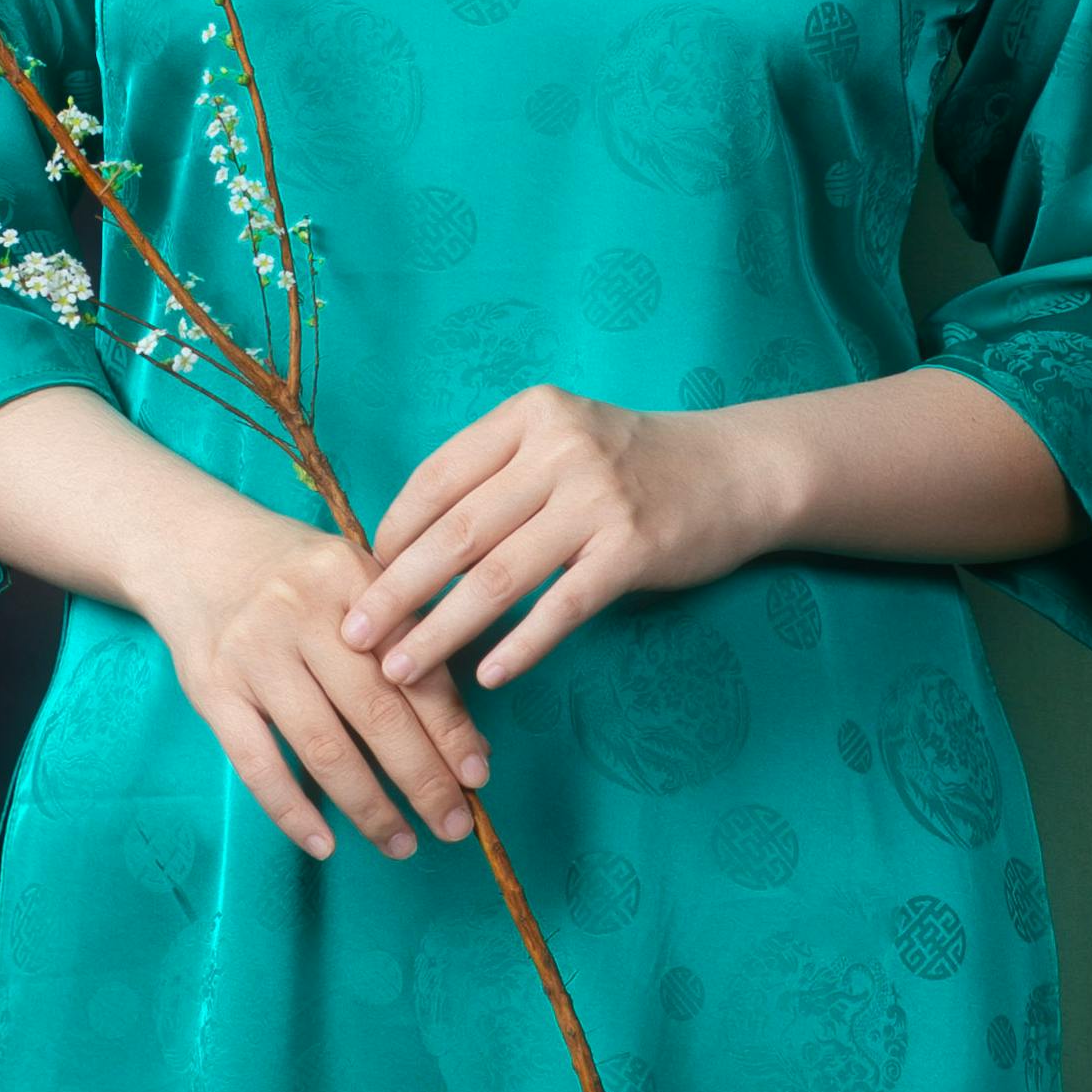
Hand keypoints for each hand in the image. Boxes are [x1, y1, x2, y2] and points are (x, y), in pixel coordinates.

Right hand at [129, 468, 496, 867]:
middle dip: (422, 777)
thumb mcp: (354, 581)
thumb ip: (408, 644)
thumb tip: (467, 741)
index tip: (478, 776)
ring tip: (401, 842)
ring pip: (322, 746)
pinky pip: (256, 764)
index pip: (414, 664)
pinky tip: (324, 844)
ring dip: (368, 805)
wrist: (193, 550)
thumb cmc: (294, 577)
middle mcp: (301, 613)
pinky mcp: (212, 690)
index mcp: (350, 577)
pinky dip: (292, 811)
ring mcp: (253, 654)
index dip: (451, 728)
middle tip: (454, 825)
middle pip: (375, 710)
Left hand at [340, 382, 762, 701]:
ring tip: (401, 670)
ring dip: (441, 630)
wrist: (738, 470)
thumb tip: (408, 543)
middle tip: (353, 636)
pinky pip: (562, 606)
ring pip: (497, 576)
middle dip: (396, 590)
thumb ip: (497, 476)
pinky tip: (487, 674)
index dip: (391, 533)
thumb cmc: (634, 464)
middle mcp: (559, 450)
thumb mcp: (562, 439)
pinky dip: (520, 644)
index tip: (360, 578)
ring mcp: (598, 499)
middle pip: (456, 533)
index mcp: (528, 416)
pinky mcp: (634, 548)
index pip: (437, 478)